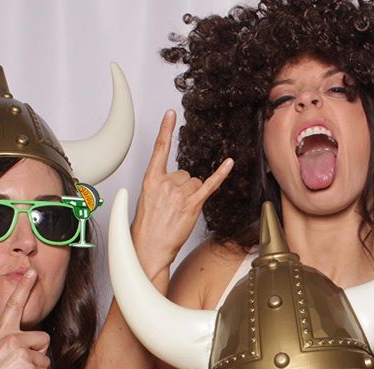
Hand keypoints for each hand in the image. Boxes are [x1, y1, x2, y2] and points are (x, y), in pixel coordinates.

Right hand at [0, 270, 50, 368]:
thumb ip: (13, 348)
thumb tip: (31, 351)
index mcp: (0, 335)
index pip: (13, 307)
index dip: (23, 288)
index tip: (31, 272)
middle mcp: (10, 339)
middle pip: (44, 339)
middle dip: (37, 355)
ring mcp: (20, 352)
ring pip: (46, 360)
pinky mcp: (29, 367)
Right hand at [131, 110, 233, 274]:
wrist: (149, 249)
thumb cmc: (146, 230)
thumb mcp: (145, 202)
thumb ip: (159, 188)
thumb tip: (172, 186)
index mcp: (150, 180)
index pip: (159, 149)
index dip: (165, 130)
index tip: (171, 114)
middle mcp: (166, 183)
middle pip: (185, 173)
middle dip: (183, 188)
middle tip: (173, 207)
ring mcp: (180, 194)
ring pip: (196, 183)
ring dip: (192, 195)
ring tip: (180, 212)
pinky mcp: (192, 205)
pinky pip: (210, 185)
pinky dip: (221, 174)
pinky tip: (228, 163)